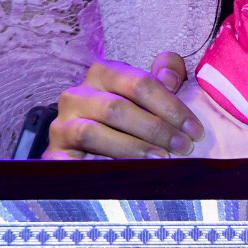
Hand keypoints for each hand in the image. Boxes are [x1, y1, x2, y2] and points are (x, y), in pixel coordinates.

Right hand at [45, 54, 199, 159]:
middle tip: (183, 147)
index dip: (171, 106)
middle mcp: (76, 96)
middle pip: (118, 108)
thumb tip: (170, 75)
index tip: (194, 129)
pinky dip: (100, 167)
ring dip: (132, 147)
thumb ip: (165, 76)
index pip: (140, 83)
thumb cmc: (127, 113)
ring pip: (94, 133)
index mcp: (102, 74)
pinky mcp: (53, 153)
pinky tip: (126, 174)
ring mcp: (61, 125)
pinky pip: (72, 161)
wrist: (83, 144)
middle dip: (156, 129)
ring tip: (161, 159)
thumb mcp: (147, 91)